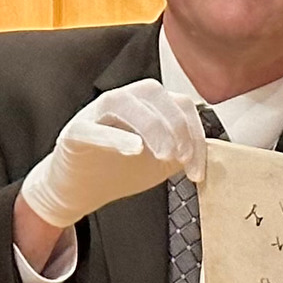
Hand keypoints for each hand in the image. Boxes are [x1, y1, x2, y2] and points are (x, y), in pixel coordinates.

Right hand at [19, 80, 209, 232]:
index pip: (178, 103)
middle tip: (182, 157)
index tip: (196, 170)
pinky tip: (134, 150)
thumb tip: (207, 155)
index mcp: (146, 106)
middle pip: (153, 92)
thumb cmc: (118, 170)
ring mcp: (95, 114)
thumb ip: (182, 154)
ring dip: (150, 125)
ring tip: (164, 156)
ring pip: (122, 101)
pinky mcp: (74, 133)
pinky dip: (115, 136)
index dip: (195, 133)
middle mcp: (121, 102)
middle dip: (174, 124)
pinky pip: (92, 128)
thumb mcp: (160, 164)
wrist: (79, 190)